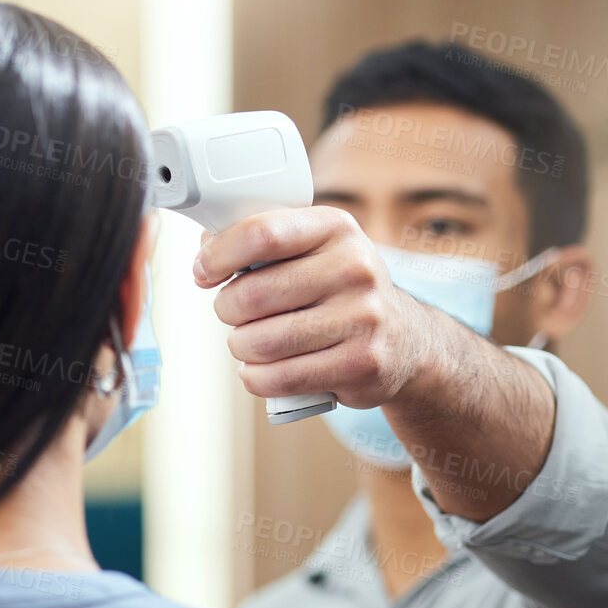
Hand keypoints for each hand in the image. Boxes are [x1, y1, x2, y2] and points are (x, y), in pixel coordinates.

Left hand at [191, 206, 446, 409]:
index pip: (261, 233)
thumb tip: (203, 252)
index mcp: (336, 228)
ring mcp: (364, 317)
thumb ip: (263, 243)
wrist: (404, 339)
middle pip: (252, 294)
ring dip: (239, 347)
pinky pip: (280, 378)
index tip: (203, 271)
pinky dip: (256, 378)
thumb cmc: (338, 290)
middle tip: (233, 314)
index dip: (218, 255)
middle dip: (227, 309)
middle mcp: (356, 267)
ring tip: (249, 343)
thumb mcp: (314, 249)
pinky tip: (260, 370)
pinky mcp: (362, 364)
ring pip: (260, 341)